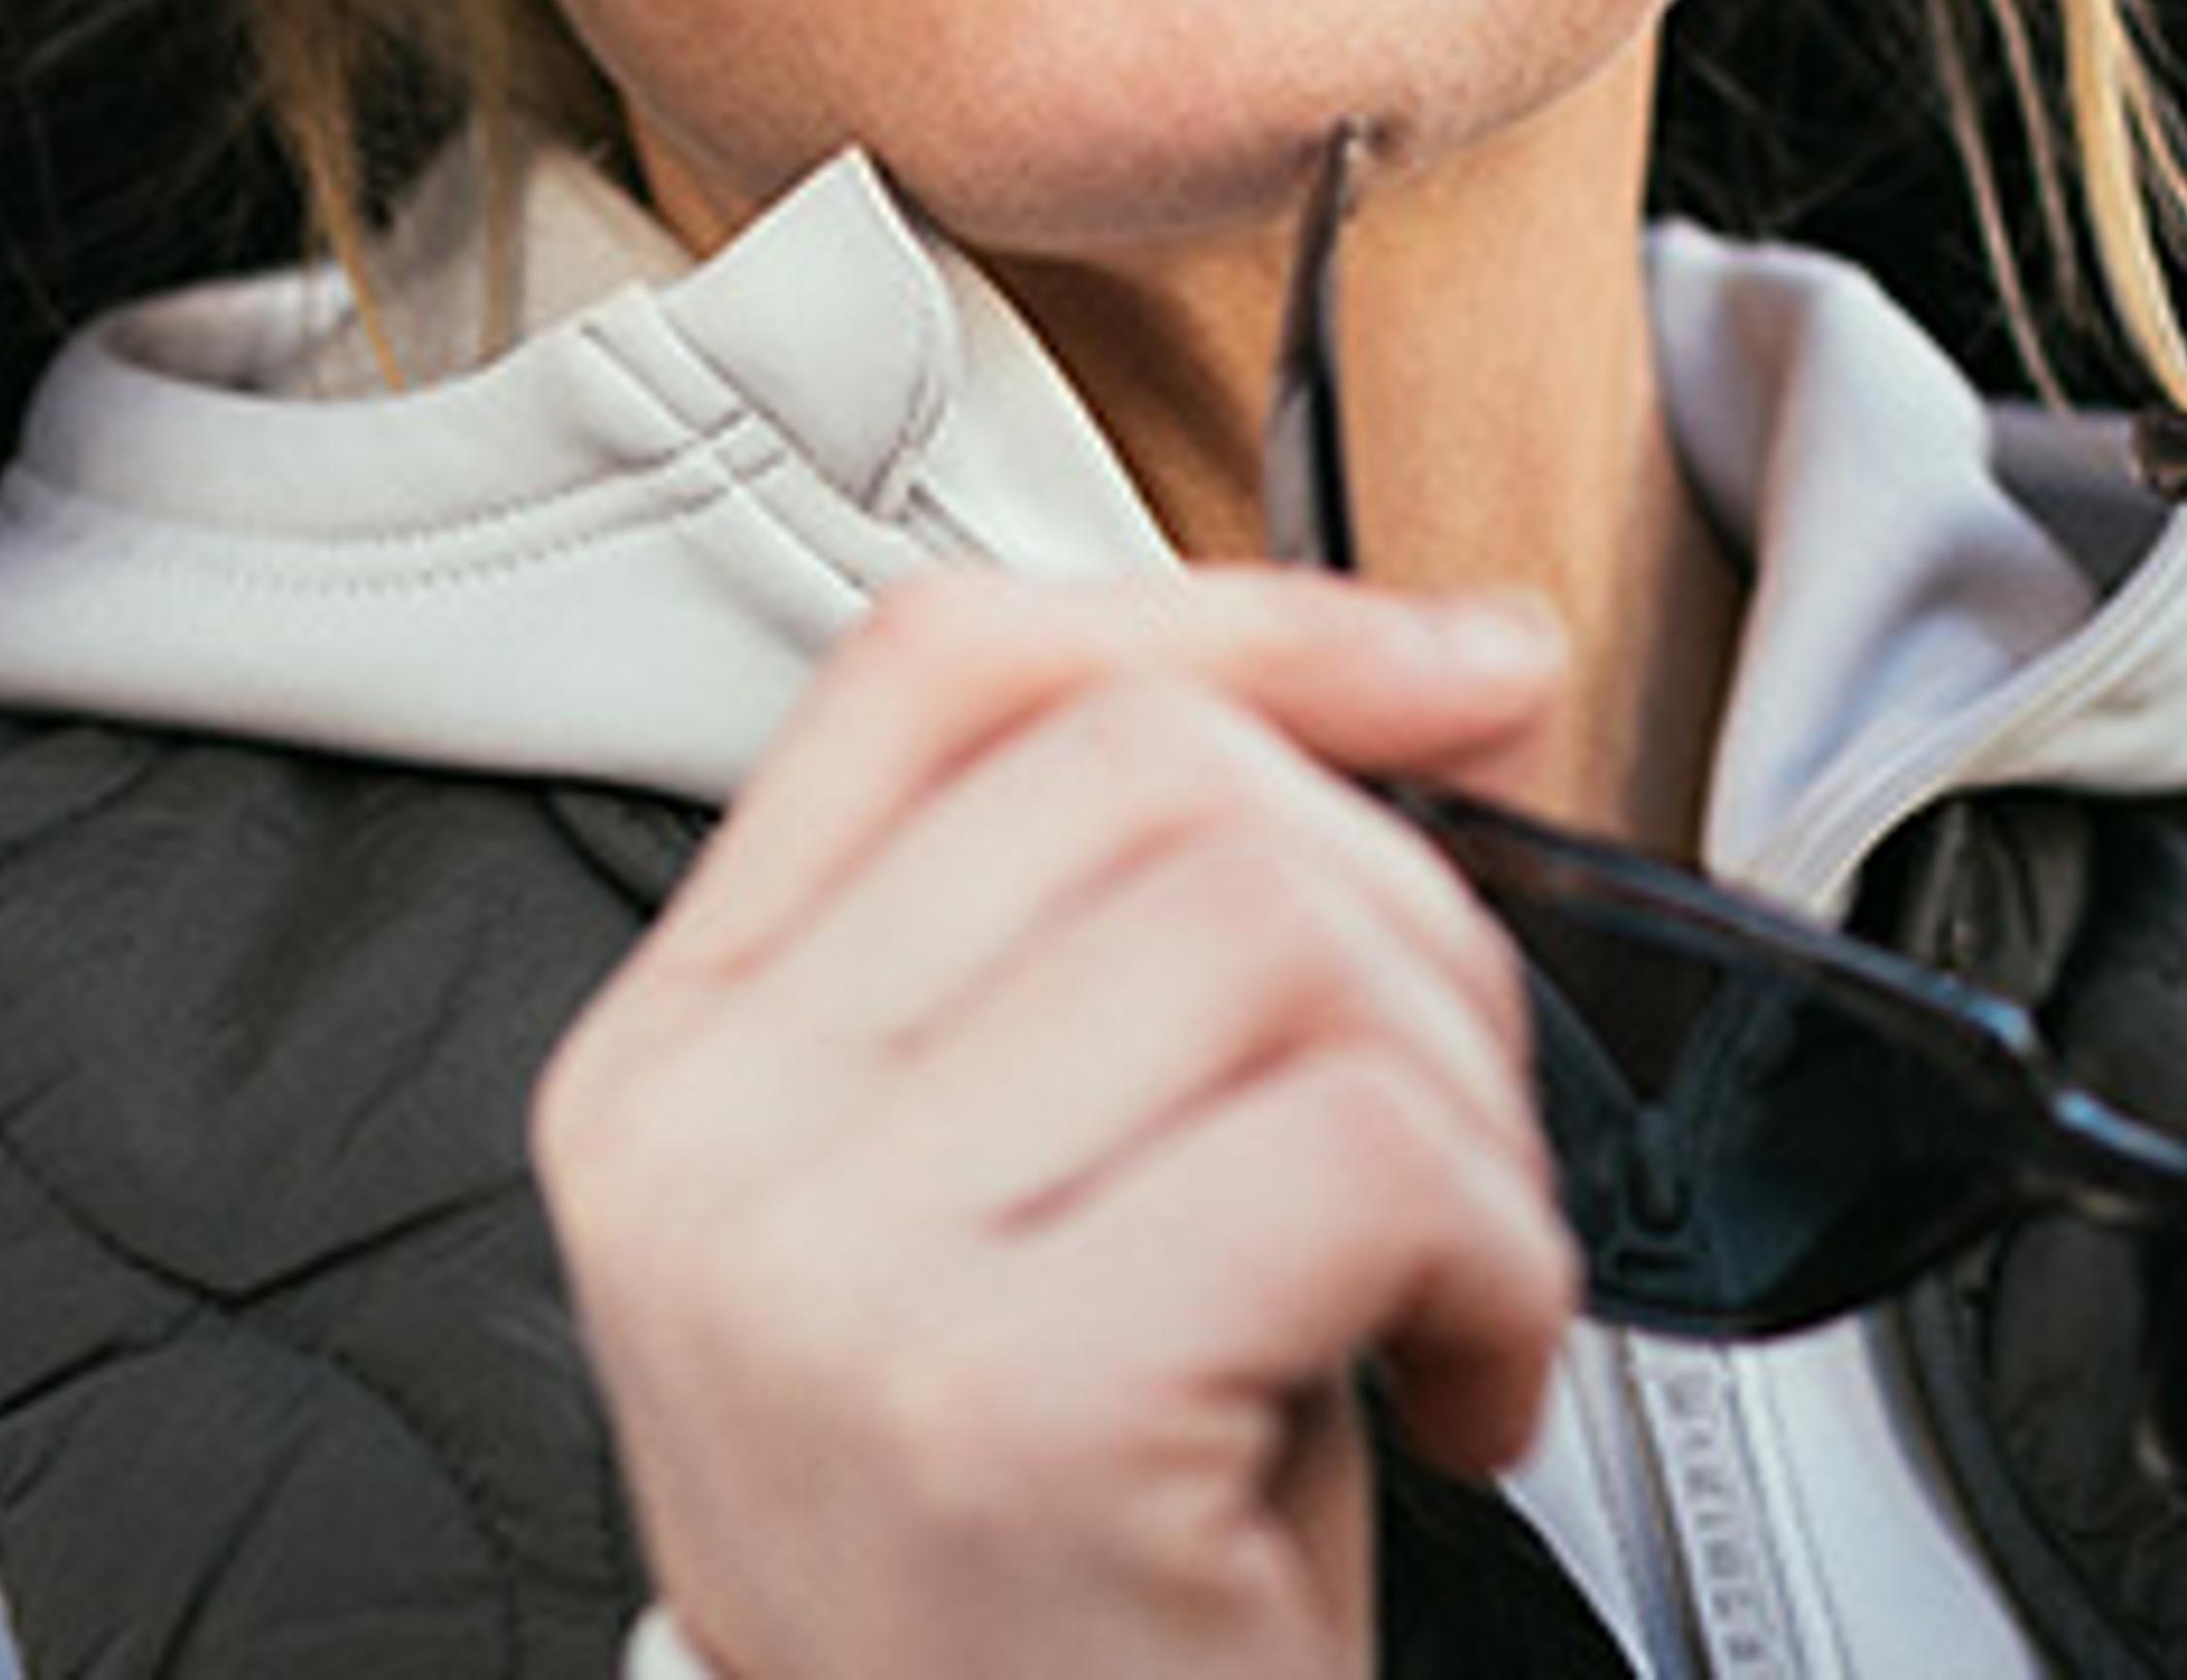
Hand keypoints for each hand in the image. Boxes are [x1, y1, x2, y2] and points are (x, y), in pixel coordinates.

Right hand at [532, 567, 1580, 1679]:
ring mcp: (827, 1268)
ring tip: (1435, 1271)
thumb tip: (1448, 659)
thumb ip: (1133, 916)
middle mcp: (709, 1137)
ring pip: (1272, 927)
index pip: (952, 667)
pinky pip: (1359, 1144)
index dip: (1238, 623)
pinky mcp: (999, 1405)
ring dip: (1462, 1103)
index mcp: (689, 1045)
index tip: (1453, 671)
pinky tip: (1452, 1383)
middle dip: (1402, 910)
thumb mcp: (1031, 1189)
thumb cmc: (1066, 1563)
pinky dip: (1497, 1257)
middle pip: (1150, 770)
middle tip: (1437, 1124)